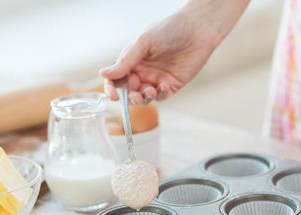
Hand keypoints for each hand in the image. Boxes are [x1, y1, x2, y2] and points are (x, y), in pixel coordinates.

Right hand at [99, 0, 249, 104]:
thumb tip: (103, 74)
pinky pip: (161, 97)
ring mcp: (156, 79)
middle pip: (129, 91)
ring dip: (144, 99)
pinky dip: (160, 95)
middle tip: (136, 95)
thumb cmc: (169, 30)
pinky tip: (165, 87)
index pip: (116, 78)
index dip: (112, 88)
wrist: (198, 30)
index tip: (113, 96)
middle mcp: (142, 71)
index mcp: (132, 60)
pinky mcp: (171, 85)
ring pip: (144, 97)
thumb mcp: (143, 43)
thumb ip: (125, 61)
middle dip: (130, 96)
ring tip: (150, 91)